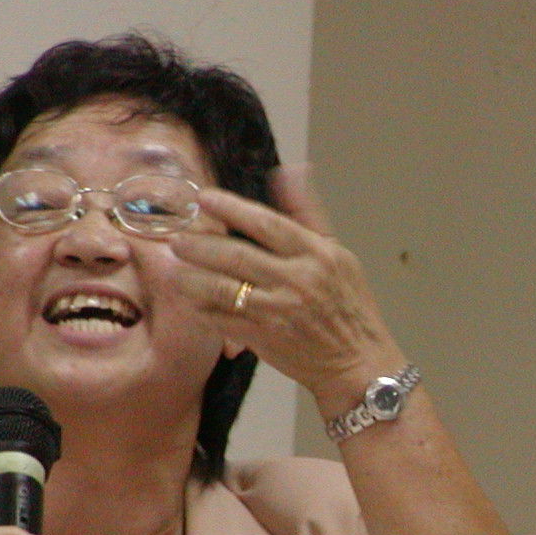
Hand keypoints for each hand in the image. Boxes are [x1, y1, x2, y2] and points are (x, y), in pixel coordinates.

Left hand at [171, 166, 406, 417]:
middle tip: (179, 239)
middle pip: (235, 255)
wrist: (358, 364)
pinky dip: (201, 308)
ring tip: (177, 269)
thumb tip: (291, 170)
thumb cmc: (349, 306)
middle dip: (200, 244)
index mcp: (317, 255)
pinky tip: (192, 300)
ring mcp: (279, 312)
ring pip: (222, 288)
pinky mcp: (264, 340)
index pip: (266, 223)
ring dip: (192, 277)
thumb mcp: (337, 254)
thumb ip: (307, 213)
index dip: (231, 208)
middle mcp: (298, 281)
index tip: (204, 198)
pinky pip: (221, 320)